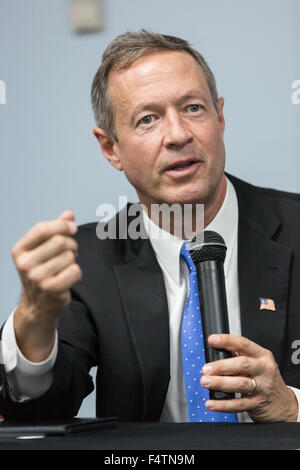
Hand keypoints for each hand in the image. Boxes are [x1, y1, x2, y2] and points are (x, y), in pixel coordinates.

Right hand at [12, 210, 81, 360]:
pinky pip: (75, 271)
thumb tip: (69, 214)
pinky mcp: (51, 289)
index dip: (61, 225)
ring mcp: (37, 278)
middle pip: (60, 241)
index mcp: (20, 250)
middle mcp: (25, 264)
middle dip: (71, 245)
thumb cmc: (42, 272)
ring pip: (69, 257)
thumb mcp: (42, 250)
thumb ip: (55, 230)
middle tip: (71, 252)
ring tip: (65, 267)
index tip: (72, 228)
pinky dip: (76, 273)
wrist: (38, 305)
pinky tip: (68, 278)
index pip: (42, 229)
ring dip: (73, 260)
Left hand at [200, 334, 297, 421]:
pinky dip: (222, 404)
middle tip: (206, 369)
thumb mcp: (258, 363)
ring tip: (206, 382)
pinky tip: (211, 403)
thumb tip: (216, 350)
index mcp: (262, 355)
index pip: (243, 344)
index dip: (226, 341)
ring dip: (220, 383)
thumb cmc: (266, 379)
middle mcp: (264, 369)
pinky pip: (238, 404)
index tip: (212, 340)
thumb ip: (240, 356)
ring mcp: (262, 387)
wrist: (283, 403)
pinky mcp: (257, 403)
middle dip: (221, 366)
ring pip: (240, 384)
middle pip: (242, 364)